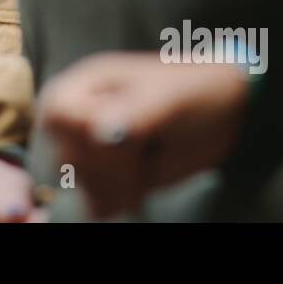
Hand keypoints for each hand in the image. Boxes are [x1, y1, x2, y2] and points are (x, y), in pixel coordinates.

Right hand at [39, 52, 249, 219]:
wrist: (223, 110)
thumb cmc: (195, 91)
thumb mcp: (169, 98)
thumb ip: (134, 113)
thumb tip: (100, 132)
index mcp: (88, 84)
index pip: (59, 115)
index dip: (84, 133)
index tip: (124, 141)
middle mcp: (81, 115)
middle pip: (69, 155)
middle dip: (109, 164)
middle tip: (145, 152)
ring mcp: (93, 148)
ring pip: (83, 182)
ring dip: (118, 183)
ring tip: (149, 163)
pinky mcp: (108, 175)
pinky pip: (96, 199)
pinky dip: (119, 198)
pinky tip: (141, 182)